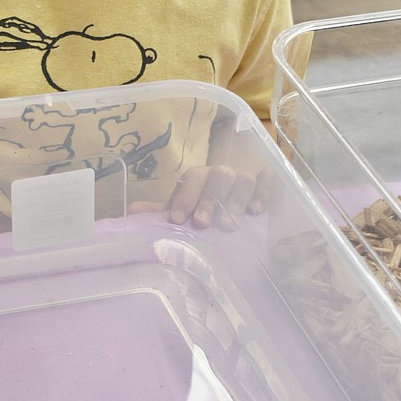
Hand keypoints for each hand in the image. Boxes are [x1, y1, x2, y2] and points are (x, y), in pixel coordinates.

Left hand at [130, 163, 271, 229]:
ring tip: (229, 226)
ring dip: (236, 201)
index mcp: (200, 178)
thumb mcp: (185, 209)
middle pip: (218, 178)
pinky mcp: (266, 184)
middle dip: (209, 200)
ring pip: (243, 180)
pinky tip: (258, 212)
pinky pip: (268, 182)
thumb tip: (132, 211)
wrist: (237, 197)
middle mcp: (222, 174)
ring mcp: (245, 178)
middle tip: (202, 224)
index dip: (185, 197)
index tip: (178, 220)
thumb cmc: (206, 207)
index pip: (192, 179)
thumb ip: (162, 212)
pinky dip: (263, 193)